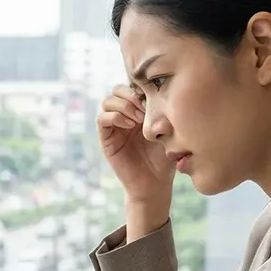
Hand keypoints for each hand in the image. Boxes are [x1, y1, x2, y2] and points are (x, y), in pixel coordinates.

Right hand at [96, 84, 174, 202]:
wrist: (155, 183)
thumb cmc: (165, 159)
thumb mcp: (168, 132)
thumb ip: (163, 111)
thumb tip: (161, 92)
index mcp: (139, 110)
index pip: (131, 87)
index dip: (140, 87)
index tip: (153, 97)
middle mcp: (124, 116)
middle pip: (117, 90)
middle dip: (130, 94)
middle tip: (144, 108)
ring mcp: (114, 127)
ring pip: (107, 101)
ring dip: (123, 105)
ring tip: (138, 118)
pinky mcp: (106, 139)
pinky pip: (102, 119)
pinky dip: (114, 117)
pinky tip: (129, 125)